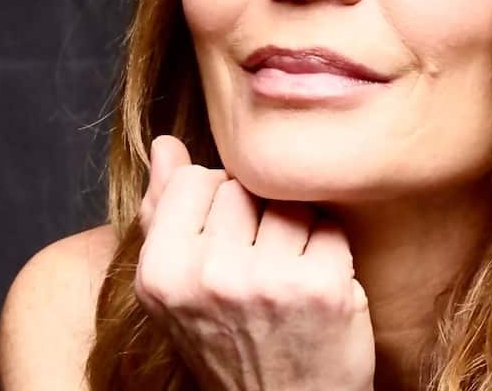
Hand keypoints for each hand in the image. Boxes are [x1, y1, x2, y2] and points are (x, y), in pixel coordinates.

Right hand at [133, 135, 375, 390]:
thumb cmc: (231, 347)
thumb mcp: (176, 291)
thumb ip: (164, 215)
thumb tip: (165, 145)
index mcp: (161, 273)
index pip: (194, 178)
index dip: (215, 205)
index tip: (224, 248)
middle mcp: (209, 277)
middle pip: (244, 186)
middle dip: (256, 218)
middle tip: (257, 272)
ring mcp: (268, 282)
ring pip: (290, 202)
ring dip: (296, 232)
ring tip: (286, 279)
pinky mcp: (323, 287)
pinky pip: (330, 226)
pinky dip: (330, 253)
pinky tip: (317, 289)